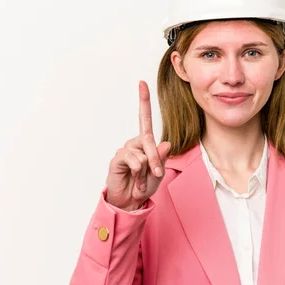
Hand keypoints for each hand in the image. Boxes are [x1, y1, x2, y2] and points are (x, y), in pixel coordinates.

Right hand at [105, 81, 170, 210]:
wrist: (130, 201)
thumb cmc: (144, 185)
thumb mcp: (158, 173)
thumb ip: (162, 158)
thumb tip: (166, 143)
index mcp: (145, 143)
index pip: (144, 118)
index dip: (143, 101)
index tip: (142, 83)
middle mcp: (134, 143)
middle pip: (148, 140)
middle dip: (156, 158)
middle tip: (157, 173)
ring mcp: (125, 150)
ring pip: (142, 153)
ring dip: (146, 169)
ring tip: (141, 180)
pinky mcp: (118, 158)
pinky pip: (134, 160)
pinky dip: (138, 172)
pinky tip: (134, 179)